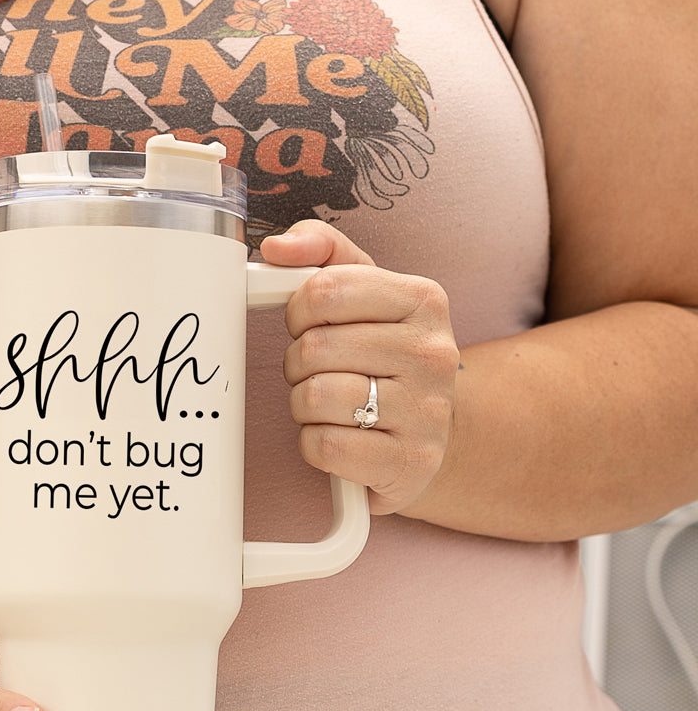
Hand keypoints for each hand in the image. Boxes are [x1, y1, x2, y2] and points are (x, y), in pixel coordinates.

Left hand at [261, 219, 459, 515]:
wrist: (428, 436)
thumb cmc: (383, 358)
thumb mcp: (365, 293)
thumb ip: (322, 251)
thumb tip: (277, 247)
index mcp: (424, 300)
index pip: (324, 291)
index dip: (298, 312)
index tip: (308, 326)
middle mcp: (434, 353)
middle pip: (315, 347)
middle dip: (298, 363)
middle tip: (318, 371)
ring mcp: (428, 411)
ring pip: (316, 397)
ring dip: (303, 404)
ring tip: (327, 404)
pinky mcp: (410, 463)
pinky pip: (324, 445)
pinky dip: (313, 443)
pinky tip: (338, 437)